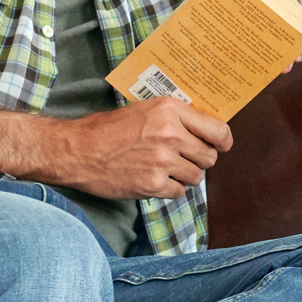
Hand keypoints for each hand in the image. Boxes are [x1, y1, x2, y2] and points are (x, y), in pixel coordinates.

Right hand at [52, 97, 232, 200]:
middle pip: (209, 157)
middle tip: (183, 157)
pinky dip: (169, 188)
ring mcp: (162, 161)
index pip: (218, 131)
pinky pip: (179, 192)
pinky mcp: (153, 185)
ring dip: (184, 175)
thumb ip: (176, 117)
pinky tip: (153, 178)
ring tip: (163, 167)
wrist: (78, 150)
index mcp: (171, 110)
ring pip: (196, 177)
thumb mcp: (145, 109)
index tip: (221, 145)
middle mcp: (170, 135)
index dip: (223, 142)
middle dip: (199, 159)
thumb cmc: (109, 129)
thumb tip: (207, 128)